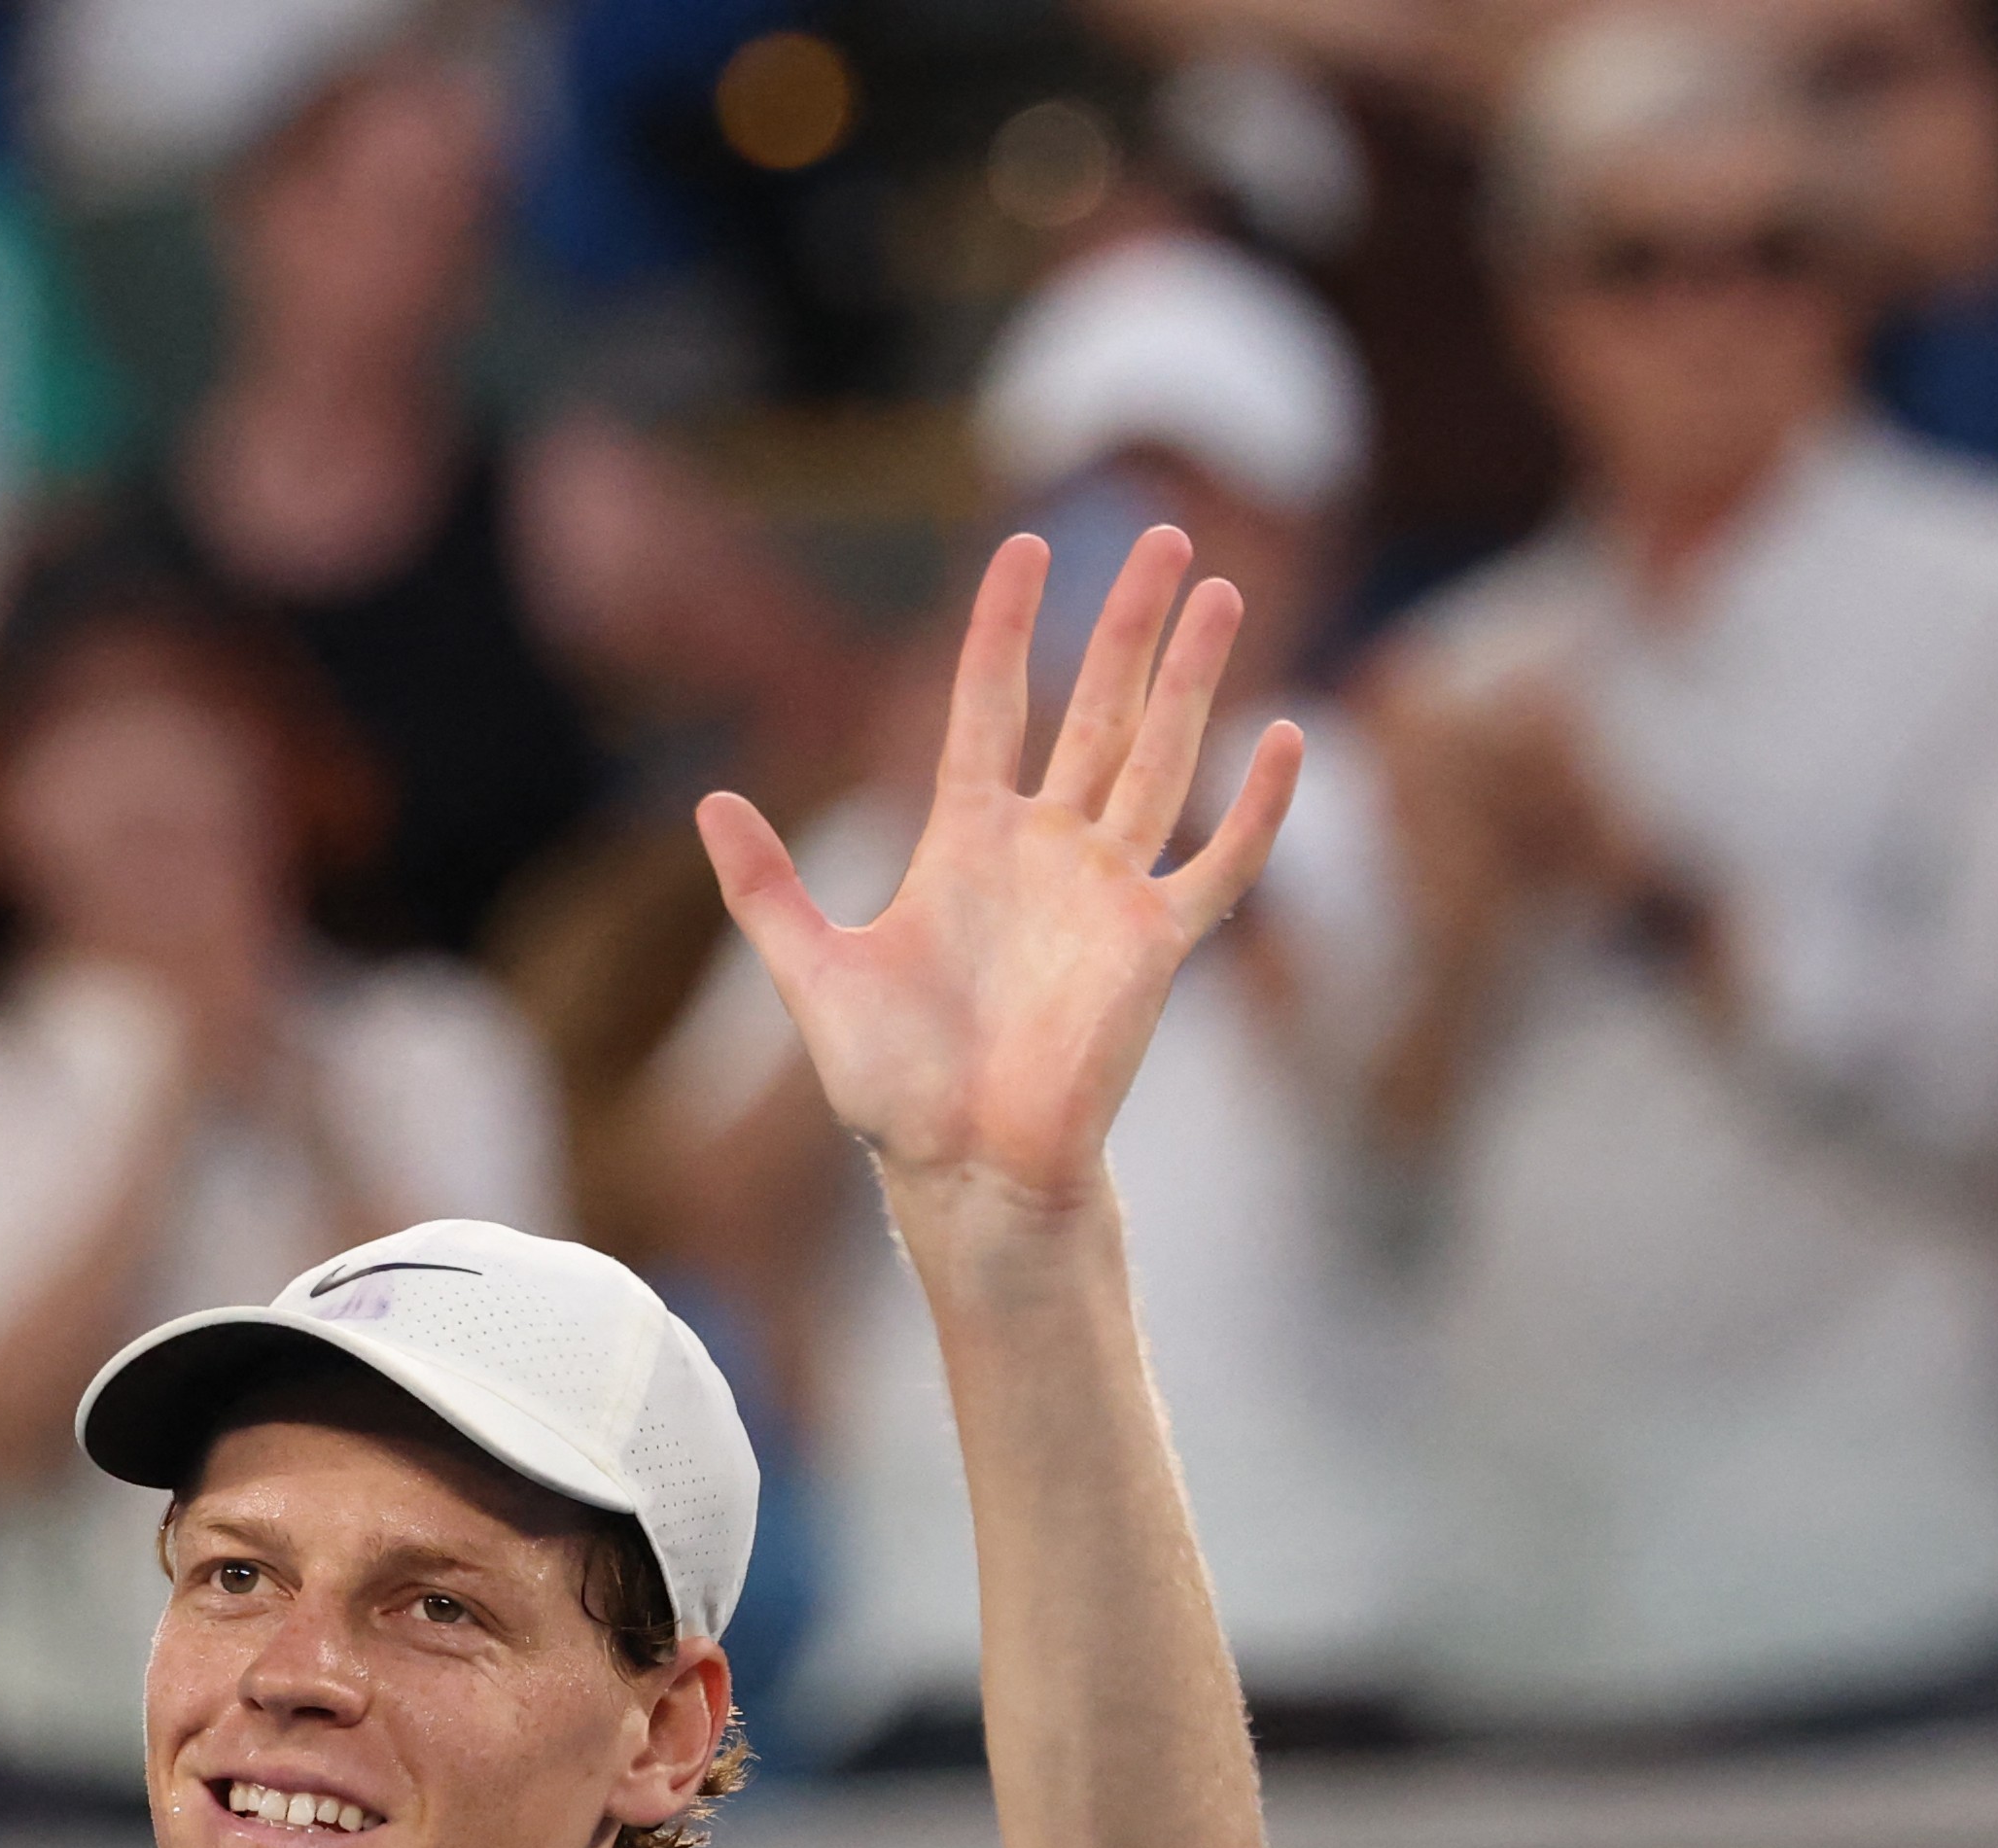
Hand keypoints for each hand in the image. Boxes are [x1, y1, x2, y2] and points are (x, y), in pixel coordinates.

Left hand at [696, 530, 1299, 1227]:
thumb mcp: (813, 971)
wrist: (961, 1168)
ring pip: (1162, 757)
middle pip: (1094, 709)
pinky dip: (1255, 809)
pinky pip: (1217, 864)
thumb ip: (767, 886)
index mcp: (963, 840)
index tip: (1024, 544)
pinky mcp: (1155, 945)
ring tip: (1217, 591)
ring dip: (1192, 677)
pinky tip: (1289, 737)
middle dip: (1124, 623)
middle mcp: (1043, 849)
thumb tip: (709, 801)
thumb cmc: (889, 1085)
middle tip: (1159, 530)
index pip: (988, 705)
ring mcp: (1106, 890)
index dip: (1004, 626)